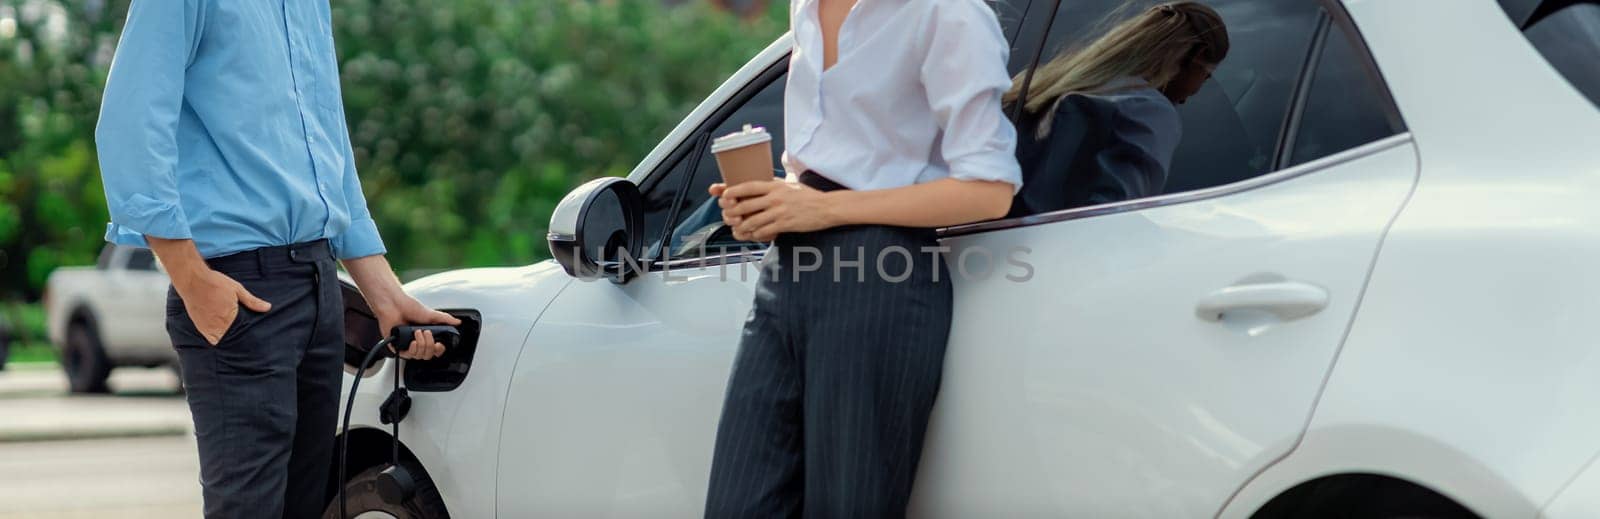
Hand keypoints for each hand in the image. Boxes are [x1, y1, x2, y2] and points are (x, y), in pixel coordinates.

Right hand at [172, 268, 271, 346]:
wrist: (192, 280)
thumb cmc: (215, 282)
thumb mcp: (237, 289)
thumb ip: (252, 301)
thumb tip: (267, 307)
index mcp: (229, 317)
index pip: (241, 333)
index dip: (247, 335)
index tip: (253, 337)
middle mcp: (217, 325)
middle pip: (231, 338)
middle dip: (237, 337)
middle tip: (245, 338)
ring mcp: (206, 327)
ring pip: (220, 340)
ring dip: (226, 338)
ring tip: (233, 333)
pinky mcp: (199, 325)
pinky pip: (209, 337)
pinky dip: (215, 337)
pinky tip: (221, 331)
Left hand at [373, 295, 461, 360]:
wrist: (394, 305)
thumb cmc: (409, 307)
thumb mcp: (431, 314)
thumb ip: (445, 319)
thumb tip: (457, 322)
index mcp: (425, 335)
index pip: (435, 350)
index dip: (438, 350)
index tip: (439, 344)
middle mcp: (417, 341)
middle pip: (428, 355)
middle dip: (429, 345)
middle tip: (426, 333)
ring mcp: (407, 344)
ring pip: (419, 356)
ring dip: (421, 345)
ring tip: (417, 333)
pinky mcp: (397, 346)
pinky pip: (407, 356)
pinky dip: (412, 350)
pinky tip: (413, 342)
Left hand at [712, 180, 837, 242]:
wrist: (827, 207)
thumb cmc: (810, 196)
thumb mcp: (790, 185)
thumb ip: (774, 185)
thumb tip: (761, 186)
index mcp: (775, 185)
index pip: (748, 186)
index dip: (733, 191)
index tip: (724, 195)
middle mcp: (775, 197)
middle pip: (745, 205)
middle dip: (732, 212)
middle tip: (728, 216)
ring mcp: (780, 211)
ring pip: (752, 221)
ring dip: (742, 227)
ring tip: (739, 229)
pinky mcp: (785, 224)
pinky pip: (764, 231)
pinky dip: (756, 235)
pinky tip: (755, 235)